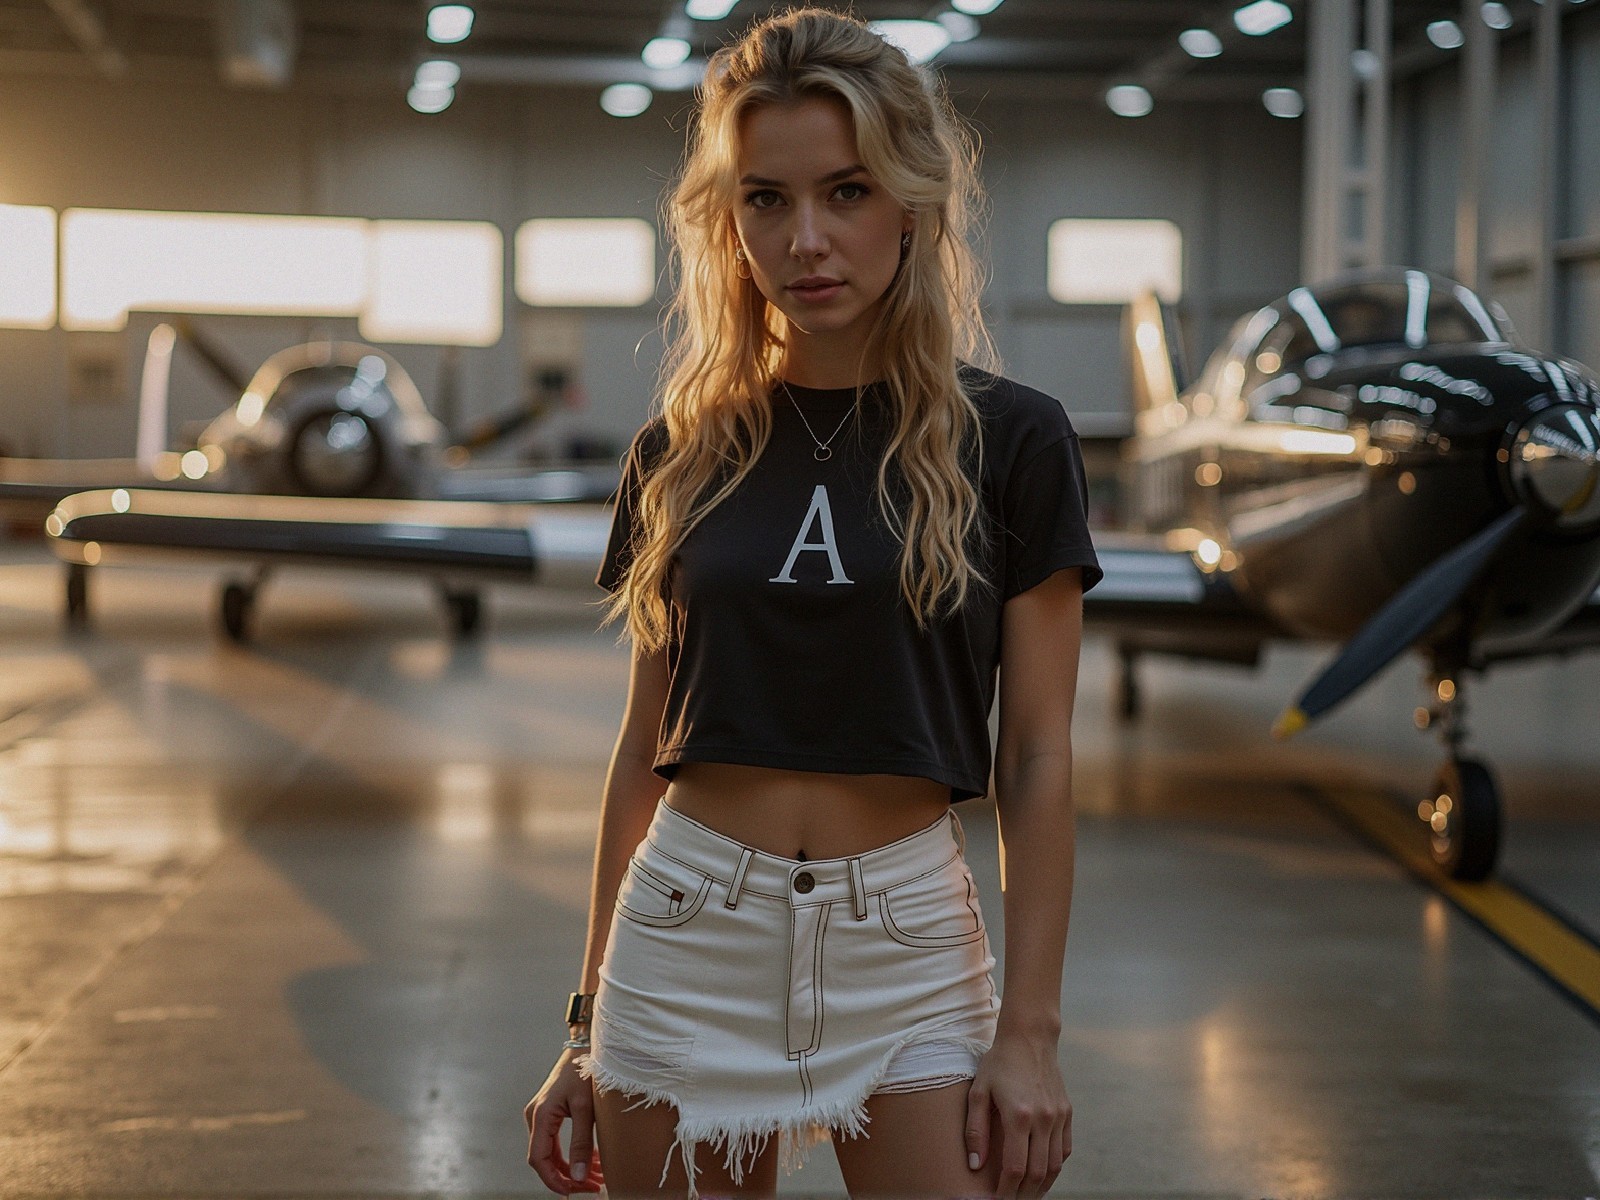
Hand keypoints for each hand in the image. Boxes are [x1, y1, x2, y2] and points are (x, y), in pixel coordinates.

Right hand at [525, 1048, 604, 1195]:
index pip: (539, 1159)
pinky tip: (593, 1161)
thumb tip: (578, 1175)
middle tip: (593, 1186)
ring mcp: (542, 1115)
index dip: (554, 1180)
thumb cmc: (585, 1070)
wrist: (585, 1044)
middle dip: (568, 1176)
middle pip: (545, 1159)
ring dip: (573, 1167)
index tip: (574, 1191)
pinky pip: (557, 1142)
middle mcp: (536, 1116)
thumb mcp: (587, 1108)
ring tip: (597, 1177)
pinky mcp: (551, 1114)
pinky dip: (573, 1154)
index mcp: (541, 1115)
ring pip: (553, 1153)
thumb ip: (582, 1143)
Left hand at [964, 1028, 1071, 1198]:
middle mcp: (1043, 1119)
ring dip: (1041, 1186)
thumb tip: (975, 1165)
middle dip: (1023, 1194)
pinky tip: (1042, 1173)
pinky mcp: (1066, 1113)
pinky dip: (1055, 1167)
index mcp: (1019, 1116)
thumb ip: (975, 1130)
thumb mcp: (978, 1092)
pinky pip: (1064, 1150)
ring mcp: (1058, 1117)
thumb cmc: (999, 1063)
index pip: (1015, 1168)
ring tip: (1026, 1195)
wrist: (1029, 1038)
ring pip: (1055, 1166)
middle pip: (1037, 1173)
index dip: (1006, 1191)